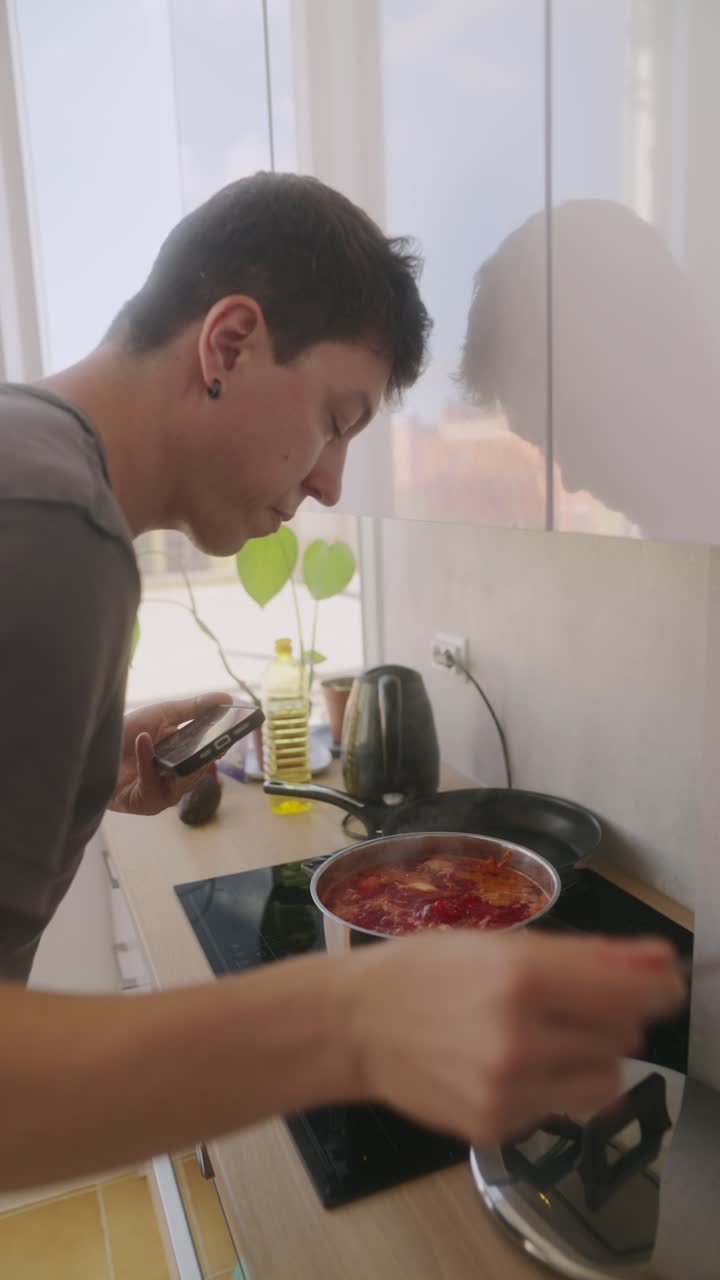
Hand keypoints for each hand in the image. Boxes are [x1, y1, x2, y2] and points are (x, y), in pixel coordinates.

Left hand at [109, 691, 232, 815]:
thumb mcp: (164, 713)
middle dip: (205, 756)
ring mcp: (162, 794)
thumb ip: (195, 707)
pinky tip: (143, 740)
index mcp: (184, 758)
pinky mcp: (144, 803)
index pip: (208, 755)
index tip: (232, 732)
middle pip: (199, 772)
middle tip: (213, 740)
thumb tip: (228, 697)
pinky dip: (147, 762)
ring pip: (182, 783)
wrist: (92, 746)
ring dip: (179, 761)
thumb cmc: (128, 731)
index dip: (219, 745)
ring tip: (174, 737)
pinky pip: (152, 785)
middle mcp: (176, 779)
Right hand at [343, 930, 685, 1144]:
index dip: (657, 986)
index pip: (627, 991)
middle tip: (571, 1003)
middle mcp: (519, 1036)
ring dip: (593, 1057)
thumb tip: (660, 960)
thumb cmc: (423, 972)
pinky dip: (554, 1085)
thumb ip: (587, 955)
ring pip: (604, 1080)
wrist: (356, 1026)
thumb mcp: (503, 944)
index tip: (665, 982)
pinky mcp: (498, 1125)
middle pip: (622, 1036)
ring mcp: (508, 1088)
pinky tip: (514, 1064)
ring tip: (550, 1038)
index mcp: (520, 975)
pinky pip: (563, 1109)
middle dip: (609, 1016)